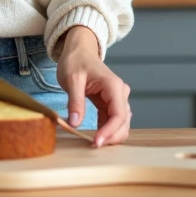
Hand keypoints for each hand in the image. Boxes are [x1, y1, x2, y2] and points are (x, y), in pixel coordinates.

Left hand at [56, 25, 130, 147]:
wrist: (78, 51)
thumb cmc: (75, 61)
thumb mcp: (71, 79)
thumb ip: (75, 101)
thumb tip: (75, 123)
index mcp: (113, 86)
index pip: (118, 114)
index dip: (110, 131)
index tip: (96, 142)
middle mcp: (120, 93)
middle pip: (123, 122)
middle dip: (112, 136)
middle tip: (94, 145)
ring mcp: (116, 99)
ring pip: (121, 124)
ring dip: (111, 135)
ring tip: (94, 142)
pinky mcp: (110, 103)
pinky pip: (112, 121)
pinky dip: (106, 130)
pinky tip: (96, 136)